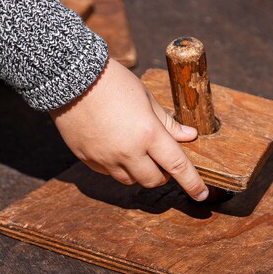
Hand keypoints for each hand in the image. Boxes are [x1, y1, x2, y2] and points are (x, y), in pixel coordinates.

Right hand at [51, 59, 209, 199]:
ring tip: (136, 151)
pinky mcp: (87, 159)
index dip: (192, 183)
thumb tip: (188, 136)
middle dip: (162, 174)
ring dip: (139, 171)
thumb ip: (167, 122)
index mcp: (148, 133)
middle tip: (161, 158)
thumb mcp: (145, 97)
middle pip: (153, 179)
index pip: (177, 166)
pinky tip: (114, 146)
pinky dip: (117, 166)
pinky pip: (108, 172)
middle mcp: (128, 151)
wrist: (70, 78)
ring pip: (130, 180)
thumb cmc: (113, 82)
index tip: (202, 194)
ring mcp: (105, 158)